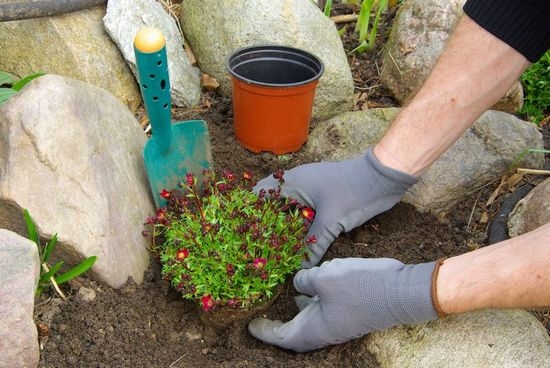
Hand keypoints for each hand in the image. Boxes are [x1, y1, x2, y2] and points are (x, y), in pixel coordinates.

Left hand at [248, 258, 442, 351]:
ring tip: (283, 297)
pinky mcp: (350, 313)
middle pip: (295, 332)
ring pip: (310, 320)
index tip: (250, 326)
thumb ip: (304, 281)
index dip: (264, 331)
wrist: (400, 292)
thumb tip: (297, 284)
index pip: (282, 336)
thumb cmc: (358, 286)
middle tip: (264, 313)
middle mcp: (325, 330)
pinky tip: (309, 286)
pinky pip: (324, 311)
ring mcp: (339, 323)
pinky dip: (312, 302)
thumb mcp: (323, 277)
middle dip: (278, 324)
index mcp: (314, 328)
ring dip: (296, 312)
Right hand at [255, 148, 417, 266]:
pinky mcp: (324, 201)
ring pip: (290, 212)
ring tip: (274, 250)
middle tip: (257, 246)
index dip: (250, 210)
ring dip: (285, 228)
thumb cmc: (354, 191)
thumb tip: (300, 268)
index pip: (260, 193)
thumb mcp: (331, 221)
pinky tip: (299, 246)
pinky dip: (301, 228)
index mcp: (293, 182)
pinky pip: (306, 216)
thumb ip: (313, 244)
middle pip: (274, 205)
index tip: (243, 231)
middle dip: (266, 224)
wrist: (384, 178)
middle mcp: (298, 185)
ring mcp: (312, 192)